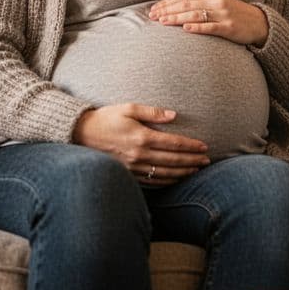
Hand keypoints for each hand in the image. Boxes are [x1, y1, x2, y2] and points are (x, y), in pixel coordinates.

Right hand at [72, 104, 209, 185]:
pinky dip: (167, 181)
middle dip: (192, 161)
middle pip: (173, 160)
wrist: (81, 135)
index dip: (191, 146)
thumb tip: (174, 115)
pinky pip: (152, 181)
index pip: (174, 144)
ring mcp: (134, 167)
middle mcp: (139, 154)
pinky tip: (176, 178)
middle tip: (207, 160)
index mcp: (142, 136)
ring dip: (183, 172)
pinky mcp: (128, 174)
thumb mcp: (128, 108)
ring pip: (165, 173)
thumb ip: (152, 112)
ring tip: (196, 169)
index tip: (204, 147)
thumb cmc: (106, 118)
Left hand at [148, 0, 268, 46]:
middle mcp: (217, 0)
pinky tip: (185, 29)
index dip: (167, 2)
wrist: (258, 23)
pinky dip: (197, 27)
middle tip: (153, 17)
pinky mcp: (229, 28)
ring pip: (195, 15)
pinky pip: (210, 27)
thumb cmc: (233, 13)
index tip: (154, 9)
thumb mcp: (217, 1)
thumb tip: (174, 7)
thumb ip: (199, 2)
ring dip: (176, 19)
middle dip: (167, 10)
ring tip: (162, 22)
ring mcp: (223, 14)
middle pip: (186, 4)